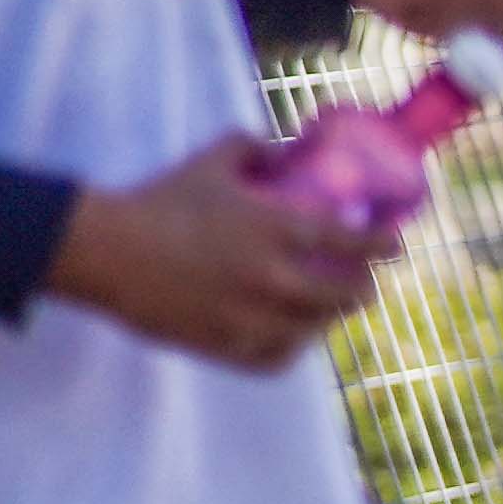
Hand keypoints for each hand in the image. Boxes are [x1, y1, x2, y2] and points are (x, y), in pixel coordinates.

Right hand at [49, 140, 393, 369]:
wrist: (106, 253)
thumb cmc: (159, 202)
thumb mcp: (212, 161)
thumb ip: (252, 146)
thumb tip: (281, 149)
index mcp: (280, 230)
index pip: (355, 242)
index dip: (384, 245)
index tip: (396, 244)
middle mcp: (274, 278)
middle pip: (345, 293)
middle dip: (366, 288)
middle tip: (369, 283)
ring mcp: (249, 316)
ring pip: (315, 328)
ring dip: (333, 319)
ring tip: (335, 311)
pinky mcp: (222, 345)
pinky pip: (274, 357)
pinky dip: (292, 348)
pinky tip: (296, 339)